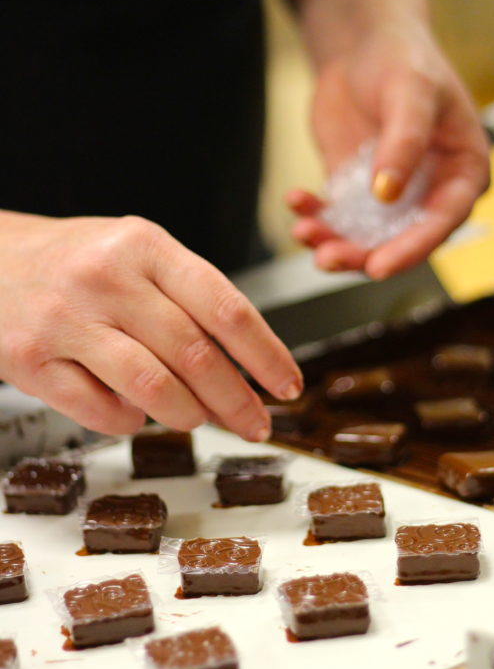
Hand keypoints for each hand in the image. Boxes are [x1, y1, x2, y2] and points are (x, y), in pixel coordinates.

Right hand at [0, 212, 301, 436]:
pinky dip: (130, 422)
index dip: (266, 354)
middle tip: (256, 423)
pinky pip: (100, 410)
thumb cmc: (77, 262)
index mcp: (145, 245)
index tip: (288, 385)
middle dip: (236, 399)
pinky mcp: (30, 360)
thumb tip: (245, 365)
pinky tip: (136, 414)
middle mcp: (106, 277)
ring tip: (197, 419)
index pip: (225, 306)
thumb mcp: (136, 254)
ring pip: (152, 386)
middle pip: (194, 353)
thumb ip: (187, 298)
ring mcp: (65, 319)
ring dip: (188, 415)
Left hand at [287, 20, 488, 277]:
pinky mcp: (355, 189)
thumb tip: (388, 192)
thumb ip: (404, 140)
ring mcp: (391, 194)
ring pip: (365, 237)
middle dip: (363, 254)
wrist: (363, 42)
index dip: (413, 247)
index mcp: (463, 170)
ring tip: (304, 232)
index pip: (443, 220)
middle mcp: (430, 191)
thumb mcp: (410, 91)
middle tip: (328, 257)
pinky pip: (335, 215)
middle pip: (401, 239)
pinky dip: (314, 215)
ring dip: (334, 242)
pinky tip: (297, 201)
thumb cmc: (404, 57)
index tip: (380, 265)